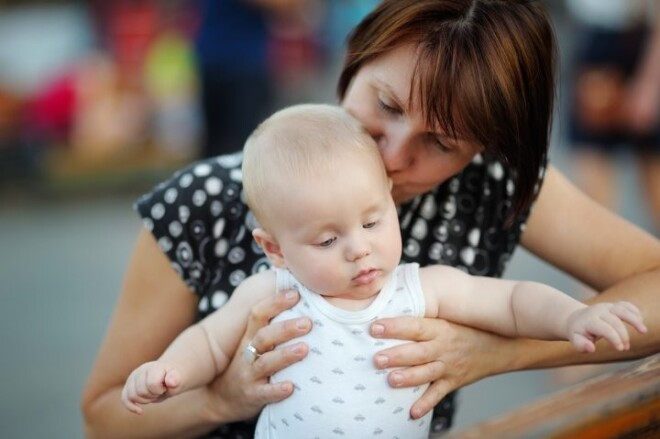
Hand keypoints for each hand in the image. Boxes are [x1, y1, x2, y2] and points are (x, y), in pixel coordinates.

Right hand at [121, 362, 182, 413]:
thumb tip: (171, 382)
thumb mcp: (178, 378)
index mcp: (153, 367)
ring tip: (153, 395)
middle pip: (141, 391)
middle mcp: (141, 370)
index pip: (151, 384)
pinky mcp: (129, 386)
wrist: (168, 376)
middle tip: (160, 391)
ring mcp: (133, 378)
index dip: (159, 390)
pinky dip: (131, 406)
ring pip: (131, 395)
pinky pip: (124, 398)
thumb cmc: (174, 379)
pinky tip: (140, 411)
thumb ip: (175, 379)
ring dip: (144, 400)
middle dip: (152, 396)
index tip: (165, 387)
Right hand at [204, 290, 311, 422]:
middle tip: (307, 323)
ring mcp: (248, 376)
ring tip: (304, 349)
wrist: (221, 399)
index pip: (258, 314)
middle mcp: (247, 354)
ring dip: (285, 355)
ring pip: (266, 363)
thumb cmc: (247, 365)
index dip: (275, 302)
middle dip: (286, 328)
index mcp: (249, 338)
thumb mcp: (252, 345)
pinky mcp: (253, 396)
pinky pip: (265, 393)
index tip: (295, 294)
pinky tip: (292, 387)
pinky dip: (277, 390)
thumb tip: (299, 299)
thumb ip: (272, 329)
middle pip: (264, 337)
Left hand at [370, 316, 512, 418]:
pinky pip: (438, 394)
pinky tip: (412, 412)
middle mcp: (444, 347)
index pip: (415, 326)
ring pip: (426, 373)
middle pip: (418, 352)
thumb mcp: (448, 316)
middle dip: (396, 356)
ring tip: (391, 380)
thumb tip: (394, 295)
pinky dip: (425, 404)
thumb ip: (424, 313)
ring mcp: (449, 366)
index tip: (375, 327)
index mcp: (440, 328)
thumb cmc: (467, 327)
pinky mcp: (453, 381)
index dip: (395, 327)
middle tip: (377, 359)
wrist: (501, 346)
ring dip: (408, 378)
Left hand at [566, 301, 647, 352]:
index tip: (621, 349)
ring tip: (643, 331)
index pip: (605, 329)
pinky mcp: (612, 305)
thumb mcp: (576, 340)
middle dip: (623, 336)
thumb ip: (581, 345)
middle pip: (616, 322)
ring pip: (622, 309)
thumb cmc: (579, 333)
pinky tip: (640, 319)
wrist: (576, 319)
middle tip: (626, 348)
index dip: (615, 339)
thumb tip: (591, 348)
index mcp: (590, 321)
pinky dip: (634, 310)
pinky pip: (625, 304)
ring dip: (635, 320)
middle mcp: (598, 311)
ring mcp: (606, 307)